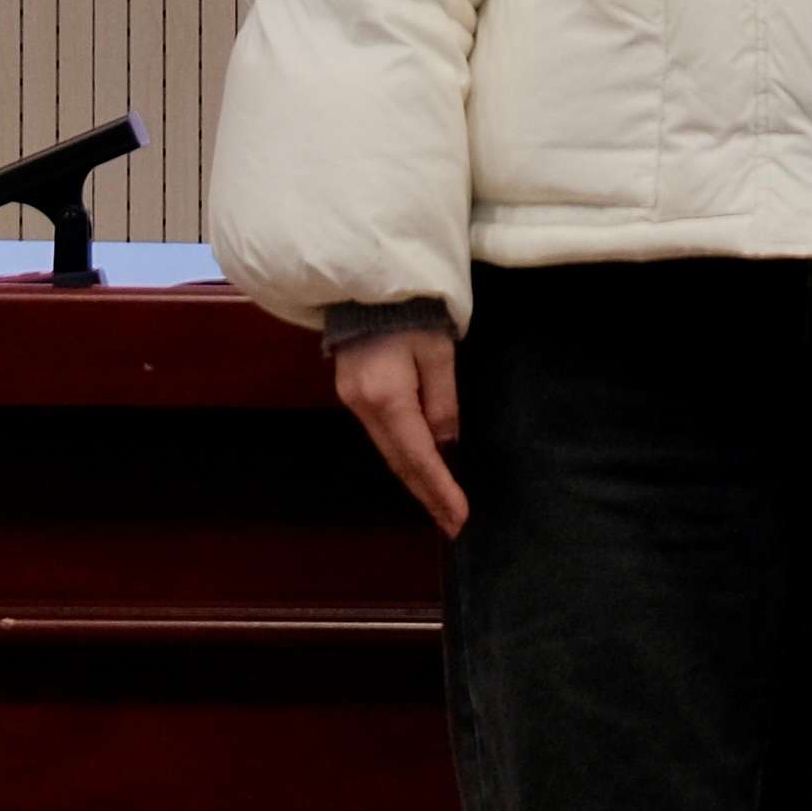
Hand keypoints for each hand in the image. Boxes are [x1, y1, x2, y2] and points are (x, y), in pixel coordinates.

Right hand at [331, 325, 469, 539]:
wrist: (368, 285)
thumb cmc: (412, 314)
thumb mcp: (439, 354)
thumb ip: (444, 402)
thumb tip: (447, 445)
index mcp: (388, 399)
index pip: (419, 457)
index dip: (440, 489)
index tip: (459, 518)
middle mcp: (364, 408)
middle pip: (400, 462)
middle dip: (428, 495)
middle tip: (453, 525)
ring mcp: (353, 402)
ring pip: (389, 452)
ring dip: (415, 480)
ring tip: (441, 506)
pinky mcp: (352, 394)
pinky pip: (383, 437)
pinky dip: (403, 458)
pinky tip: (420, 470)